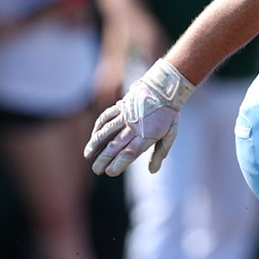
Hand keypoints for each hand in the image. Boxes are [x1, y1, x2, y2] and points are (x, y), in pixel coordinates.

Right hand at [85, 58, 195, 175]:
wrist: (164, 87)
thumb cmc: (168, 114)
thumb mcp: (170, 134)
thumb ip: (160, 152)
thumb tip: (153, 171)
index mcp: (147, 135)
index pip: (130, 153)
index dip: (119, 163)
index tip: (110, 172)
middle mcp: (134, 126)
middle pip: (115, 145)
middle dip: (104, 159)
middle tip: (96, 170)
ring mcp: (126, 115)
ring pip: (106, 131)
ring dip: (95, 144)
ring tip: (87, 155)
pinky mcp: (120, 106)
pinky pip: (105, 117)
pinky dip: (98, 127)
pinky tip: (93, 137)